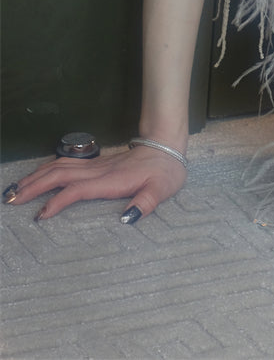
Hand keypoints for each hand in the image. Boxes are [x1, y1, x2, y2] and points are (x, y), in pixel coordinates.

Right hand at [2, 143, 186, 221]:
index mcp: (111, 180)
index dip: (59, 200)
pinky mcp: (96, 164)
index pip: (78, 189)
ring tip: (14, 190)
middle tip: (10, 200)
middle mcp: (99, 171)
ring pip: (60, 166)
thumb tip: (128, 219)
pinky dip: (46, 169)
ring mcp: (96, 165)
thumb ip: (147, 203)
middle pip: (60, 174)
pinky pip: (66, 164)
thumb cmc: (165, 171)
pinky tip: (36, 176)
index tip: (41, 215)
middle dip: (34, 186)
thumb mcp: (162, 189)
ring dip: (36, 177)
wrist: (167, 146)